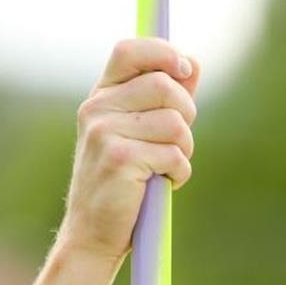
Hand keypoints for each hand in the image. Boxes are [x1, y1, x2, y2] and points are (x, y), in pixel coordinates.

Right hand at [59, 37, 199, 259]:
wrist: (93, 233)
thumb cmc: (122, 183)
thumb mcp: (138, 134)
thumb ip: (164, 99)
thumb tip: (192, 63)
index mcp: (101, 98)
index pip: (129, 51)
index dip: (163, 52)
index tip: (186, 69)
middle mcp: (97, 109)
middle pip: (164, 86)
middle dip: (186, 114)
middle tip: (178, 141)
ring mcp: (105, 133)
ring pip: (175, 123)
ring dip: (184, 149)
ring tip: (167, 167)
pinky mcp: (120, 159)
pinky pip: (174, 155)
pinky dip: (179, 173)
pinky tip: (163, 184)